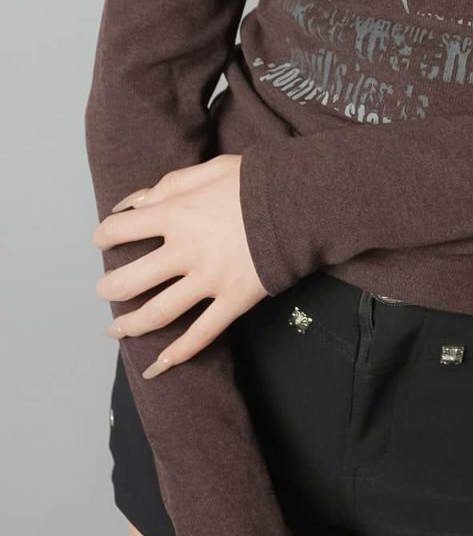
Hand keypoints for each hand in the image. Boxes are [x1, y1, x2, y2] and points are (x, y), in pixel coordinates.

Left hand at [92, 155, 267, 378]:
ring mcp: (209, 281)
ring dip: (129, 325)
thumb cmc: (258, 180)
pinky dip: (178, 354)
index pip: (120, 230)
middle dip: (109, 288)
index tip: (105, 241)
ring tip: (115, 328)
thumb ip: (169, 185)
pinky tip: (159, 366)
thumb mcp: (212, 169)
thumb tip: (131, 204)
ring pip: (157, 314)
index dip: (105, 236)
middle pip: (130, 280)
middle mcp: (186, 251)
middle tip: (105, 289)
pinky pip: (201, 334)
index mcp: (177, 215)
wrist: (304, 200)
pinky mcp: (234, 301)